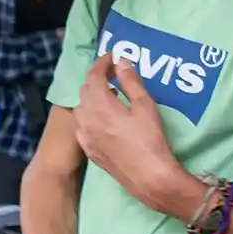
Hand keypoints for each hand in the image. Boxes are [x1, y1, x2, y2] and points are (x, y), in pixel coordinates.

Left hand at [75, 55, 179, 209]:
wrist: (148, 177)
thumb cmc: (150, 139)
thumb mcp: (145, 106)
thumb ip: (131, 81)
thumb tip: (122, 61)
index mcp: (100, 105)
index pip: (94, 76)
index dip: (102, 63)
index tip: (112, 56)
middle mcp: (86, 119)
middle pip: (85, 91)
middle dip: (97, 79)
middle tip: (114, 74)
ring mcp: (84, 136)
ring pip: (82, 109)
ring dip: (93, 97)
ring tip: (111, 96)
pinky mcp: (89, 150)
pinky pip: (83, 125)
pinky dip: (91, 115)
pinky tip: (105, 120)